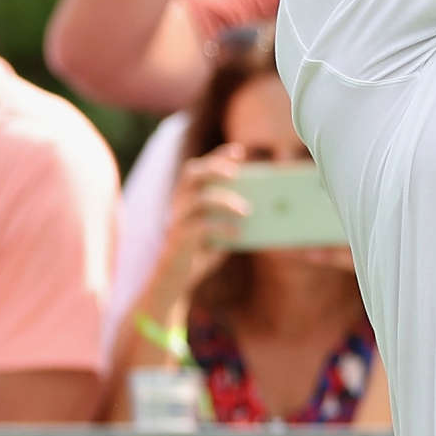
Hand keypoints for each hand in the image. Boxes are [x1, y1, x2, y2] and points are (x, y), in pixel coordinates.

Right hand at [155, 144, 250, 291]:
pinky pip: (200, 227)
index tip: (239, 152)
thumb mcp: (220, 233)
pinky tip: (237, 234)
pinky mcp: (179, 240)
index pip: (199, 168)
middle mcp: (178, 204)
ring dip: (224, 200)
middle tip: (236, 173)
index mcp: (186, 198)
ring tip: (246, 210)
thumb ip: (233, 219)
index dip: (217, 157)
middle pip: (191, 174)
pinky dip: (222, 228)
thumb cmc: (199, 254)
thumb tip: (262, 208)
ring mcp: (177, 221)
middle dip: (214, 167)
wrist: (174, 283)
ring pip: (198, 198)